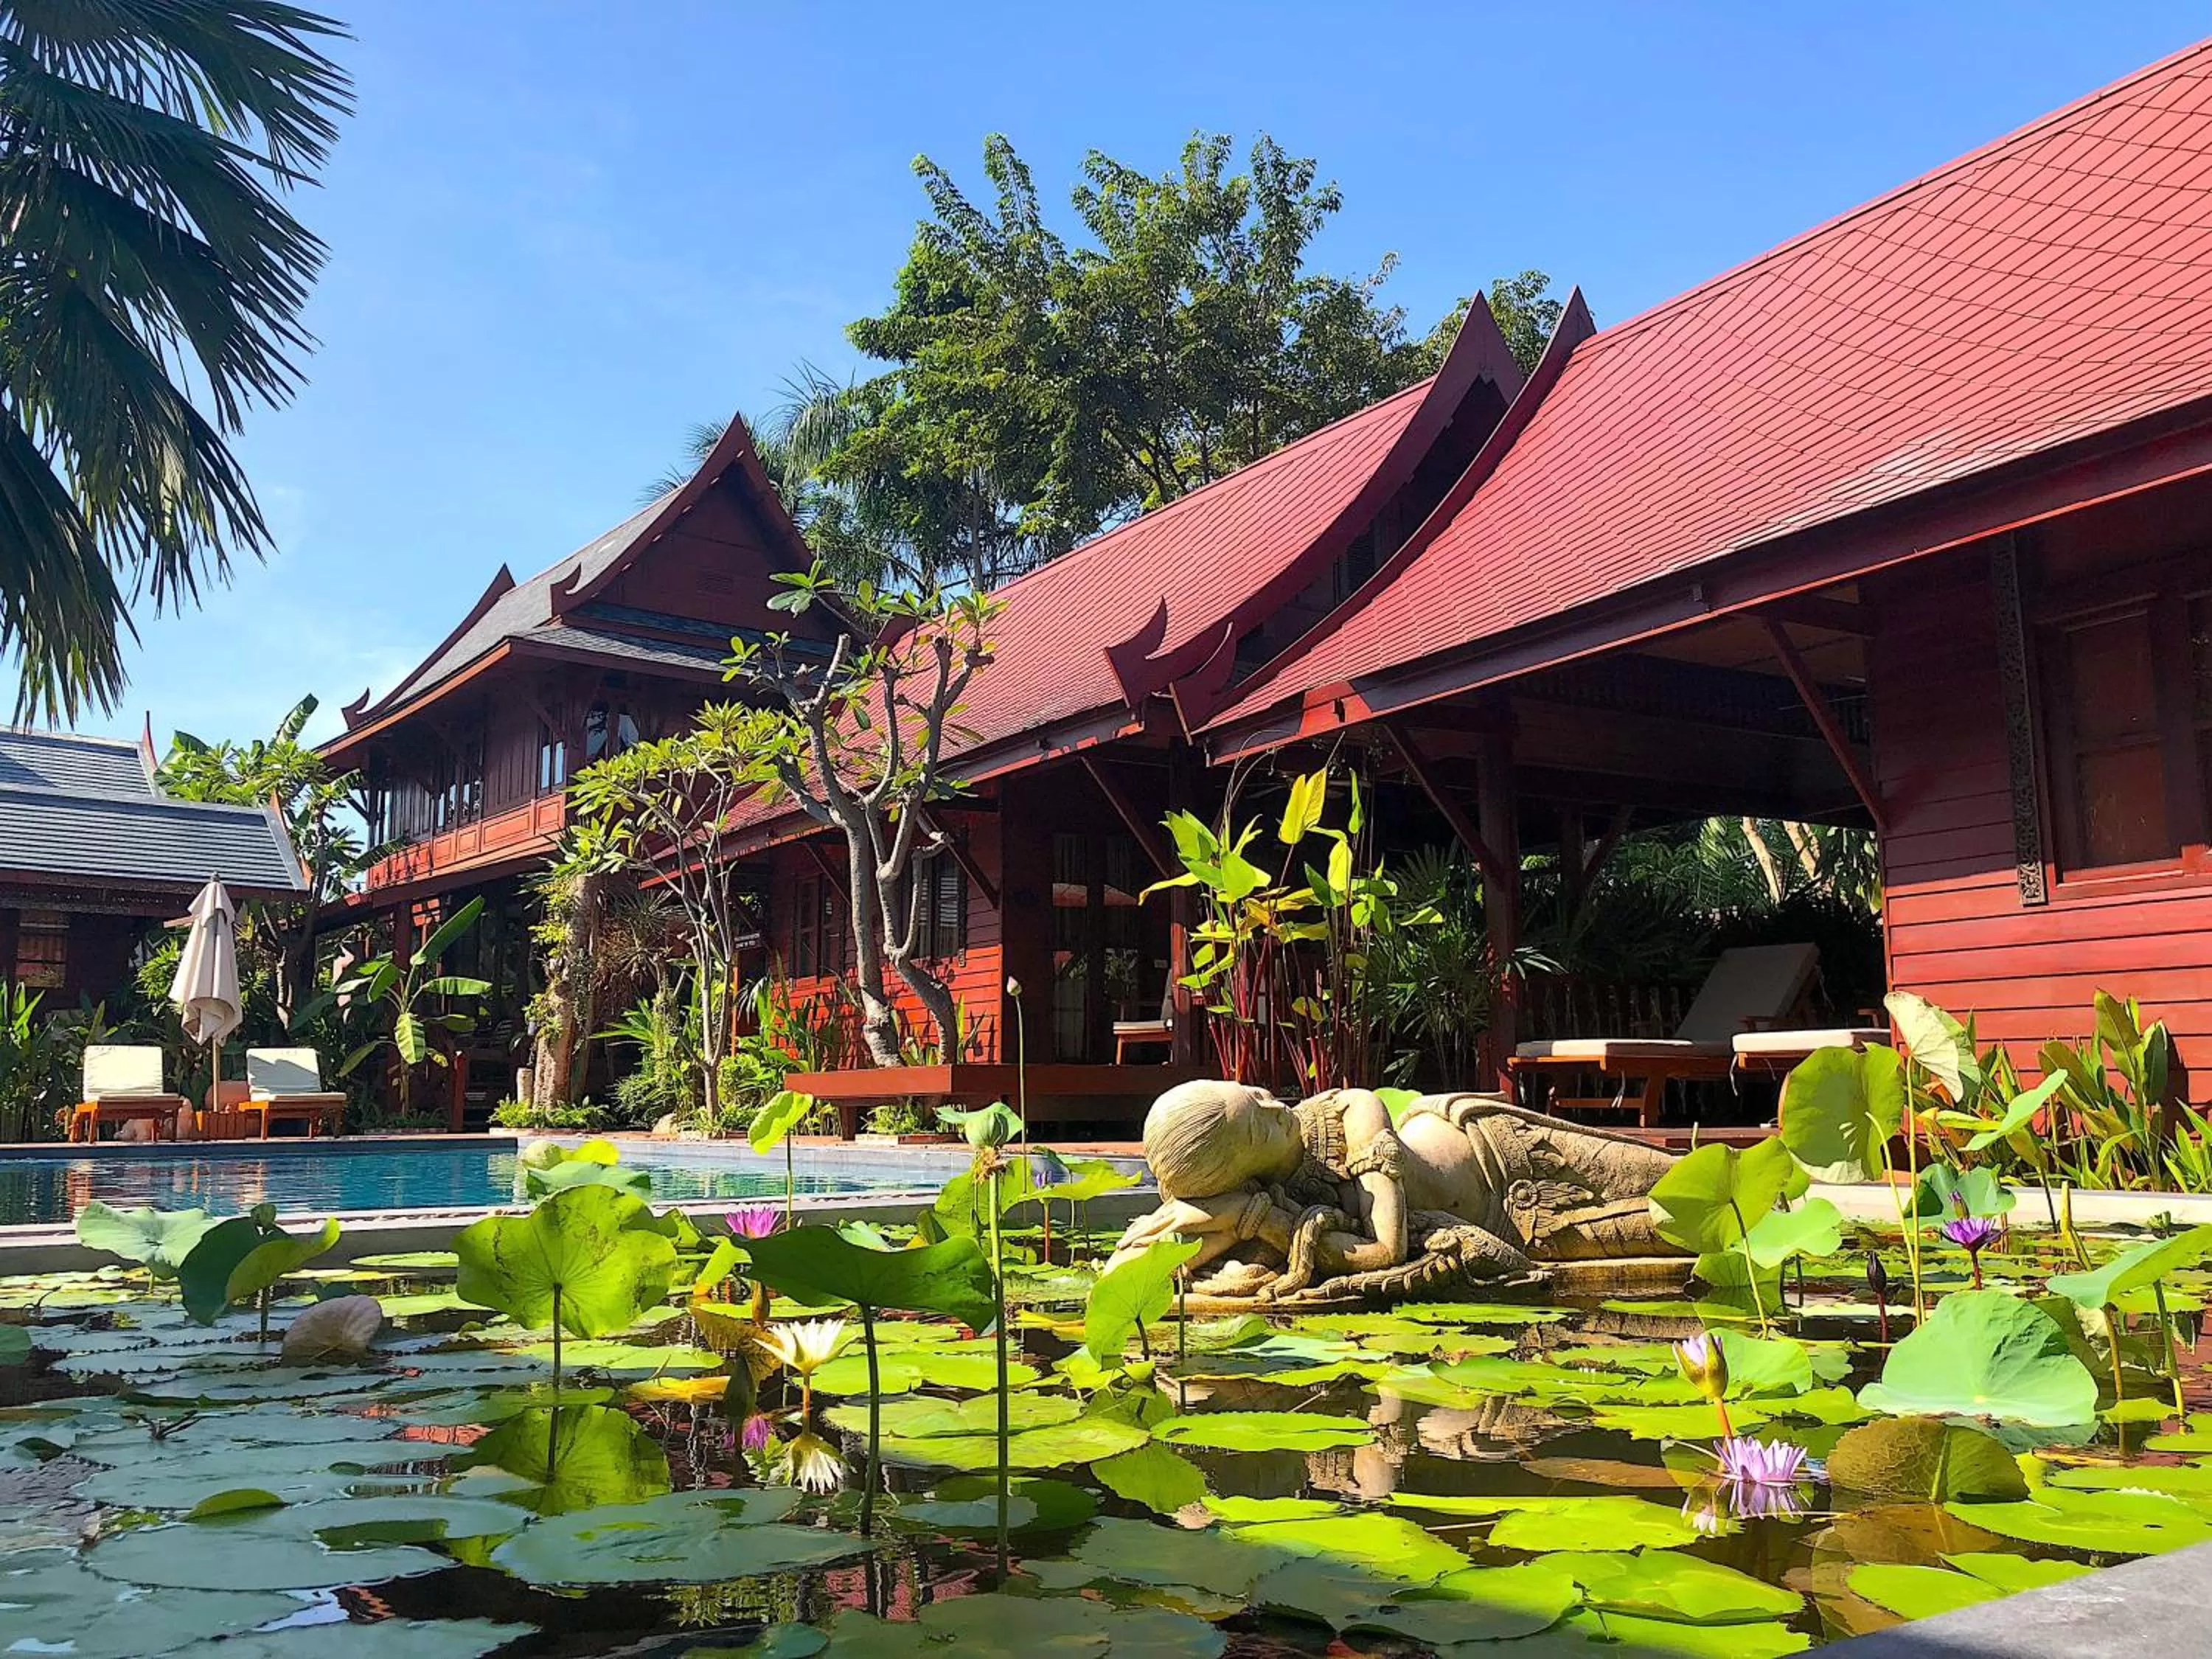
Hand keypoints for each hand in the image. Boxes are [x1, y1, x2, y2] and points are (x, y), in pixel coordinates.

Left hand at [1102, 1185, 1290, 1275]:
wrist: (1241, 1210)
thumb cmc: (1227, 1223)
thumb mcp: (1207, 1238)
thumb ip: (1195, 1249)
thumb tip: (1185, 1265)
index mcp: (1179, 1211)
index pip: (1155, 1223)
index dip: (1140, 1231)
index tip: (1127, 1240)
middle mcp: (1175, 1210)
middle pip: (1148, 1224)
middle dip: (1132, 1236)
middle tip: (1117, 1247)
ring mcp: (1178, 1213)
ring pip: (1151, 1228)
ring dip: (1135, 1238)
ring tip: (1120, 1248)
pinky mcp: (1184, 1218)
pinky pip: (1163, 1231)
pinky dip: (1150, 1238)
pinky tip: (1137, 1245)